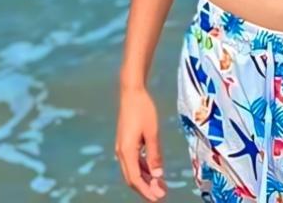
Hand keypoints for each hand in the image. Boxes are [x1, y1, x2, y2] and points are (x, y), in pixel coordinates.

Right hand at [115, 83, 166, 199]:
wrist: (131, 91)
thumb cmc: (143, 109)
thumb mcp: (152, 132)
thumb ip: (155, 154)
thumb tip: (158, 175)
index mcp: (126, 151)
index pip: (135, 179)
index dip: (146, 191)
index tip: (158, 198)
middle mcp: (121, 152)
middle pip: (132, 178)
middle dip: (146, 188)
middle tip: (162, 194)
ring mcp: (122, 147)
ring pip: (132, 170)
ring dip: (146, 179)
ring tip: (161, 185)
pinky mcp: (125, 143)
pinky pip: (133, 161)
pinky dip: (143, 169)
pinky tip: (153, 171)